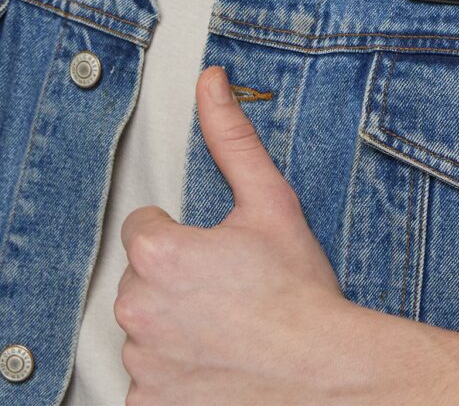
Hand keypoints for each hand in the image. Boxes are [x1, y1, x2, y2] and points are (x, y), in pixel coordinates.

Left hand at [115, 65, 355, 403]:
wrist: (321, 371)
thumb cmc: (297, 290)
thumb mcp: (270, 200)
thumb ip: (231, 137)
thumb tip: (211, 82)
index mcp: (158, 255)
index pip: (143, 229)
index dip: (182, 235)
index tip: (216, 250)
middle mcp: (138, 311)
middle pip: (141, 280)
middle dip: (175, 280)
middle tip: (228, 287)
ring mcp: (142, 365)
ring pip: (146, 330)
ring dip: (174, 326)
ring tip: (227, 326)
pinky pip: (149, 382)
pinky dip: (175, 373)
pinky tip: (216, 362)